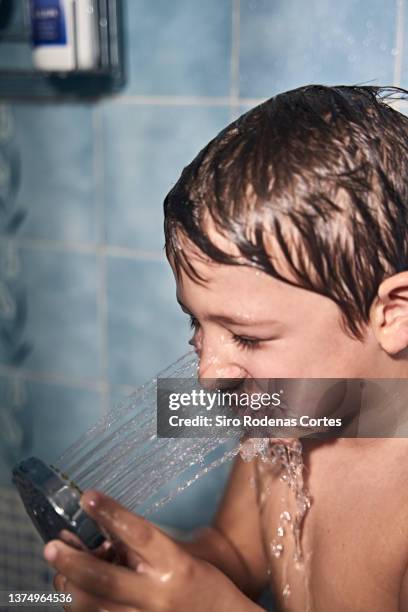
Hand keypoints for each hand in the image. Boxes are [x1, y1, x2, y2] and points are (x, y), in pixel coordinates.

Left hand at [44, 490, 261, 611]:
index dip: (112, 513)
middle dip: (73, 563)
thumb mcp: (176, 555)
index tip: (88, 496)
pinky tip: (74, 590)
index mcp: (173, 565)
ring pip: (93, 606)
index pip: (139, 534)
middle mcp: (156, 595)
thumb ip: (141, 544)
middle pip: (105, 579)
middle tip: (51, 547)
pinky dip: (81, 605)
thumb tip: (102, 526)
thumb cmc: (200, 583)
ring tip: (60, 570)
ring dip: (70, 586)